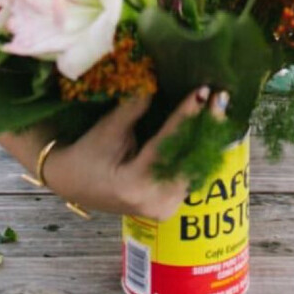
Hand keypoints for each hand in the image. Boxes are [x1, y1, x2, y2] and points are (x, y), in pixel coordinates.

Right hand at [35, 87, 227, 219]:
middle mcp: (153, 203)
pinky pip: (189, 175)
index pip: (167, 145)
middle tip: (221, 97)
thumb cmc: (86, 153)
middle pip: (189, 159)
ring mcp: (163, 209)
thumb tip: (160, 84)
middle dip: (206, 127)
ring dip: (206, 137)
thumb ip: (135, 109)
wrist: (72, 182)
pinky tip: (208, 127)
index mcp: (134, 185)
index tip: (202, 92)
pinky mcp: (167, 206)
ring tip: (219, 107)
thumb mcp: (107, 129)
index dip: (186, 116)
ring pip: (193, 168)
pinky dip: (198, 150)